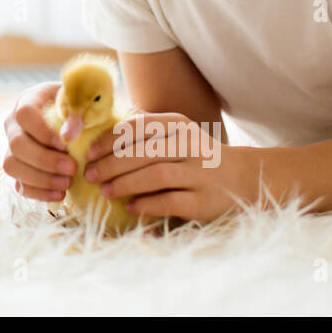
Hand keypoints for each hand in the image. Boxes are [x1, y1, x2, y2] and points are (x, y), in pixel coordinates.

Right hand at [2, 80, 77, 201]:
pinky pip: (18, 185)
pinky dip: (39, 193)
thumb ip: (77, 114)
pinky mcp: (18, 169)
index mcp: (28, 101)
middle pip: (16, 144)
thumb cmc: (78, 108)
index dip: (42, 132)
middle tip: (72, 168)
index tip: (65, 145)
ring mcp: (12, 148)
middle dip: (45, 160)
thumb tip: (68, 136)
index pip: (24, 114)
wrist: (73, 120)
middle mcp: (14, 125)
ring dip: (41, 179)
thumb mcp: (81, 103)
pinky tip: (61, 194)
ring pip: (12, 166)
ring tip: (68, 183)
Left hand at [82, 112, 249, 223]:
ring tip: (105, 192)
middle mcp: (191, 145)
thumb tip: (98, 141)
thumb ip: (144, 133)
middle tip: (90, 175)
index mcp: (179, 125)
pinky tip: (130, 207)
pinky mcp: (205, 201)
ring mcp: (200, 173)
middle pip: (144, 152)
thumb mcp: (174, 135)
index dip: (109, 139)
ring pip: (156, 175)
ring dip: (125, 184)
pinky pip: (171, 201)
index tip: (89, 153)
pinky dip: (147, 205)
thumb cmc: (194, 156)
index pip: (138, 127)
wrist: (242, 178)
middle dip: (111, 164)